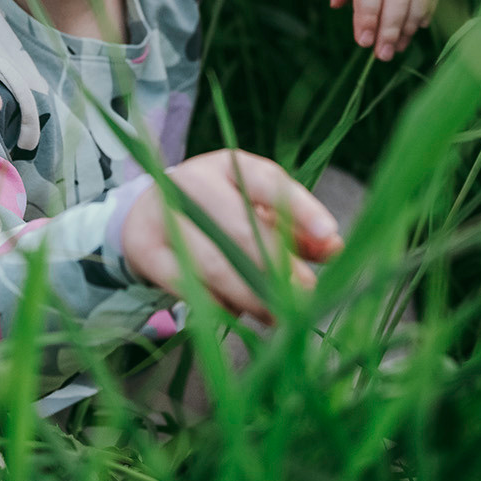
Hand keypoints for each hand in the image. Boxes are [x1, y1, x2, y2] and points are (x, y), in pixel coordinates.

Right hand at [120, 149, 343, 324]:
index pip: (268, 182)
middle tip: (304, 296)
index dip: (301, 208)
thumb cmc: (218, 212)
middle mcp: (193, 183)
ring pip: (212, 262)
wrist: (145, 214)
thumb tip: (335, 246)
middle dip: (276, 267)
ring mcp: (164, 215)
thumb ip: (297, 229)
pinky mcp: (146, 250)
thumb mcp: (257, 210)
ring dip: (249, 294)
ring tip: (277, 315)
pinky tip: (236, 315)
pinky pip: (185, 285)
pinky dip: (214, 305)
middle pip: (239, 228)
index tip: (330, 234)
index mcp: (229, 165)